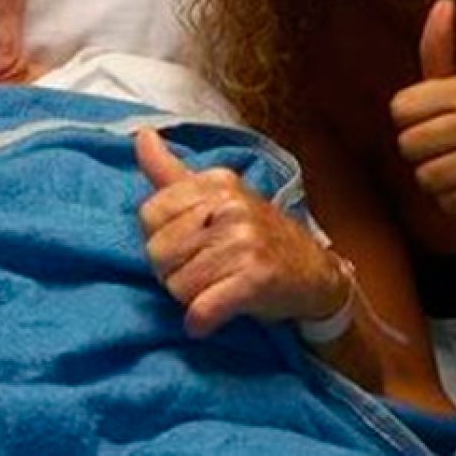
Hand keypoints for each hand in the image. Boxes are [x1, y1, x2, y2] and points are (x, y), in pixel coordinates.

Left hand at [135, 127, 345, 336]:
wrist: (313, 272)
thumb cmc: (254, 234)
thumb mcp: (216, 196)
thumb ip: (171, 171)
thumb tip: (142, 134)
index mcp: (217, 183)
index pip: (149, 214)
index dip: (161, 238)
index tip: (188, 244)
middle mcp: (231, 206)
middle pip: (158, 253)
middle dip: (174, 271)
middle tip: (205, 271)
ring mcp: (245, 242)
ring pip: (176, 286)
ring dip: (191, 298)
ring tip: (216, 288)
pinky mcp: (256, 280)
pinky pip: (202, 309)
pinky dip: (200, 322)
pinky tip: (208, 319)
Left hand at [391, 0, 455, 223]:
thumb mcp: (453, 90)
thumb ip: (439, 50)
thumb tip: (443, 1)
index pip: (399, 109)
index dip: (409, 123)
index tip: (436, 123)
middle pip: (408, 143)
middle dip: (420, 155)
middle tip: (448, 152)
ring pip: (425, 175)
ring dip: (435, 181)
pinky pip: (446, 201)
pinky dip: (453, 202)